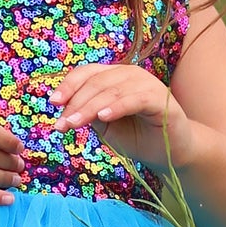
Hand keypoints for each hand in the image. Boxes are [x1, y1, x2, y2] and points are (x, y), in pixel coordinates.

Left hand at [49, 65, 194, 170]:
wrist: (171, 153)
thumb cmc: (138, 137)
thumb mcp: (106, 126)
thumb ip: (89, 114)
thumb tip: (65, 110)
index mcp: (115, 77)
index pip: (88, 73)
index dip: (69, 85)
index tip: (53, 103)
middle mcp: (131, 74)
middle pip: (97, 82)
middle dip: (75, 103)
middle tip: (61, 124)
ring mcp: (147, 84)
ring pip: (112, 91)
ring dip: (89, 107)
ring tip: (73, 124)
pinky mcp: (161, 100)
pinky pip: (135, 99)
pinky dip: (117, 107)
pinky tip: (102, 118)